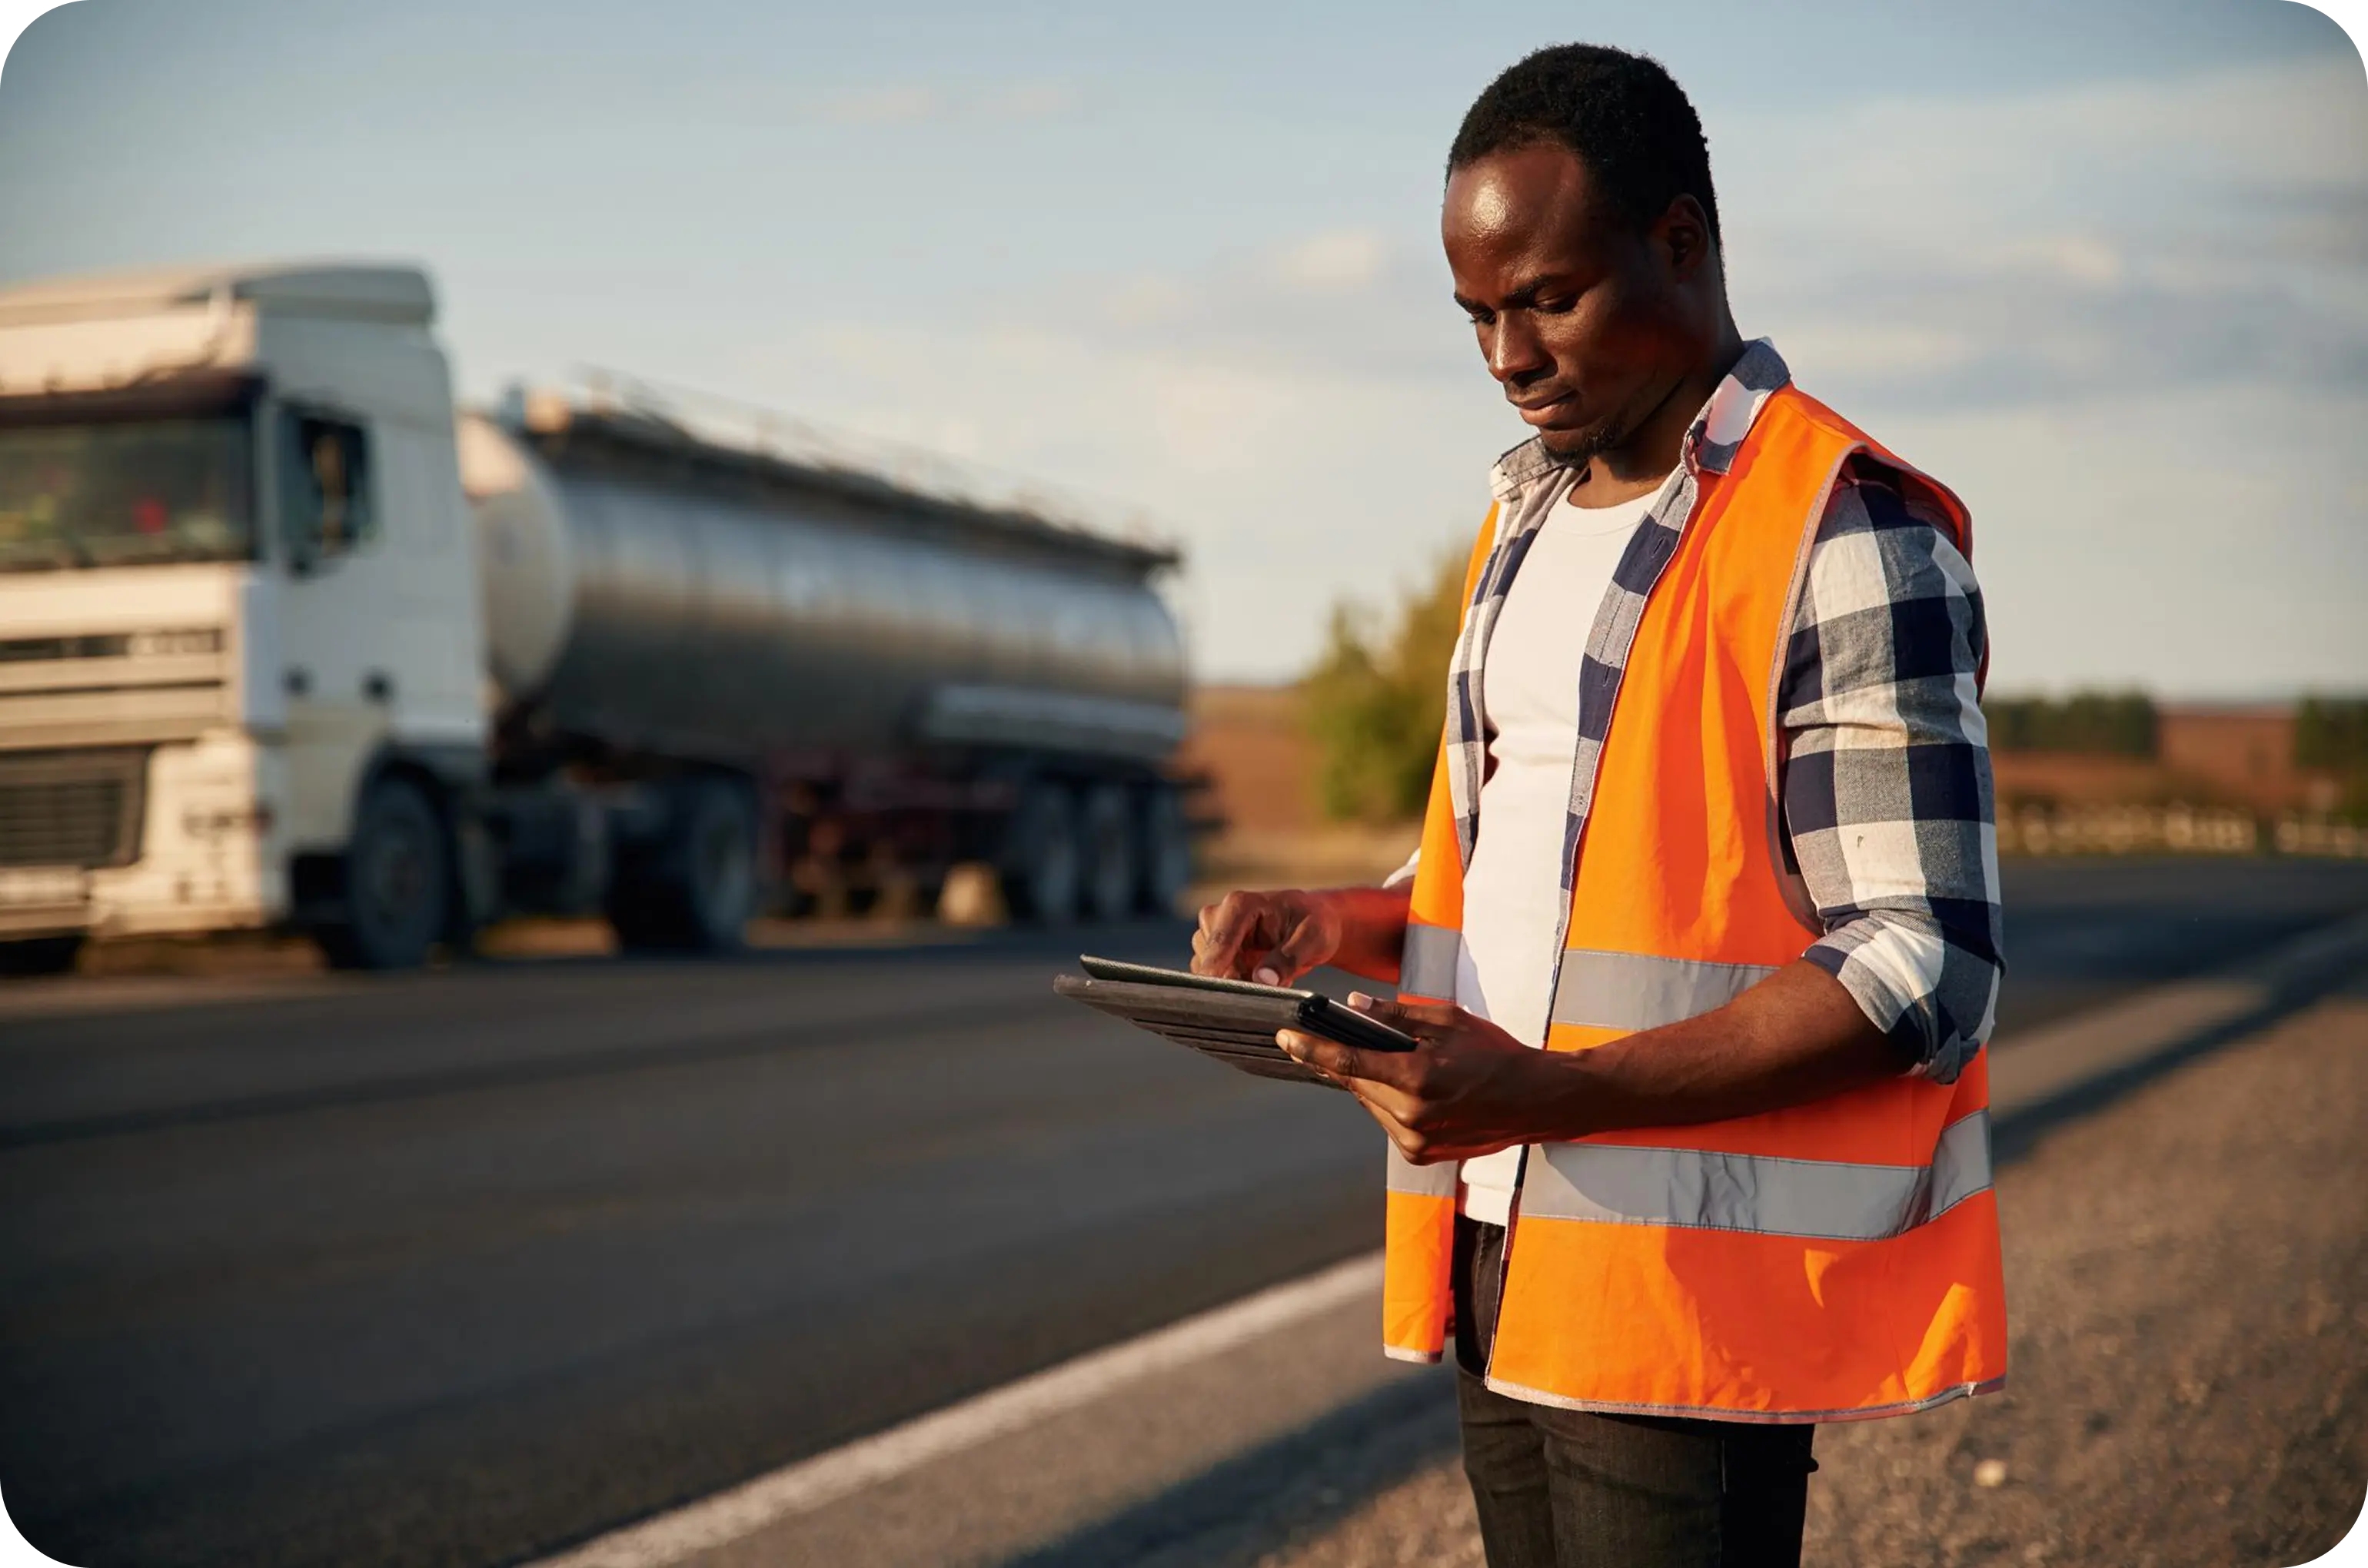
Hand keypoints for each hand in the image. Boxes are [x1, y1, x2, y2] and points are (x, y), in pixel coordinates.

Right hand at [1192, 888, 1343, 985]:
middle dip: (1233, 977)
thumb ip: (1288, 958)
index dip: (1217, 966)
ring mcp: (1215, 935)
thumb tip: (1263, 980)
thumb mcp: (1312, 937)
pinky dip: (1236, 984)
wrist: (1313, 925)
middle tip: (1265, 985)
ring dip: (1235, 981)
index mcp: (1241, 904)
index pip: (1220, 938)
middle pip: (1210, 957)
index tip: (1220, 990)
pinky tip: (1259, 979)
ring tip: (1268, 978)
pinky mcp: (1217, 952)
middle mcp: (1220, 916)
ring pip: (1209, 969)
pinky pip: (1215, 976)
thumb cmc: (1314, 922)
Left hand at [1278, 994, 1572, 1163]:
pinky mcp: (1422, 1155)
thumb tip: (1352, 1007)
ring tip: (1392, 1061)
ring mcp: (1417, 1141)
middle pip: (1356, 1085)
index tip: (1284, 1038)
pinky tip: (1409, 1086)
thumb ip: (1396, 1016)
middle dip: (1342, 1061)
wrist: (1537, 1100)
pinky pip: (1388, 1122)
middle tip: (1329, 1037)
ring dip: (1369, 1083)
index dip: (1312, 1050)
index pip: (1348, 1064)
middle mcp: (1412, 1117)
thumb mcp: (1447, 1020)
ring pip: (1370, 1105)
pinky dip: (1388, 1102)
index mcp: (1417, 1079)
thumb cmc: (1495, 1053)